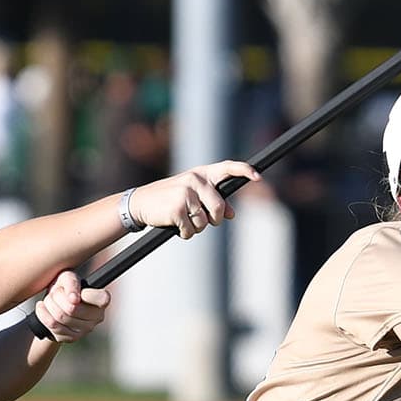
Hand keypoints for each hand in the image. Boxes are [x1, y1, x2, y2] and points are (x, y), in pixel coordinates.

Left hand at [31, 270, 108, 342]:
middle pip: (72, 308)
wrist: (54, 304)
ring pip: (60, 317)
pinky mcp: (71, 338)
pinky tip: (42, 307)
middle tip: (55, 292)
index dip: (86, 295)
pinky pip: (53, 325)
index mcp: (101, 300)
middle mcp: (97, 317)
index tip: (74, 294)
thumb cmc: (64, 288)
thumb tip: (74, 298)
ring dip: (49, 304)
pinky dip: (43, 314)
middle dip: (57, 297)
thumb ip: (72, 283)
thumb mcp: (67, 278)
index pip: (102, 298)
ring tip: (48, 300)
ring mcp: (85, 330)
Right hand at [129, 161, 260, 238]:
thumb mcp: (192, 195)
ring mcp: (185, 193)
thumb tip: (232, 214)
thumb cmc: (170, 198)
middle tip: (203, 220)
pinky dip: (185, 233)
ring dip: (196, 228)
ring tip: (183, 219)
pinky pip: (191, 230)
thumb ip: (213, 200)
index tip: (258, 177)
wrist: (141, 203)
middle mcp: (195, 179)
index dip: (245, 170)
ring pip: (205, 222)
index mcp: (201, 173)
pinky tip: (175, 225)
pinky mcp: (177, 208)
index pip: (228, 167)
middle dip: (214, 220)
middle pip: (219, 207)